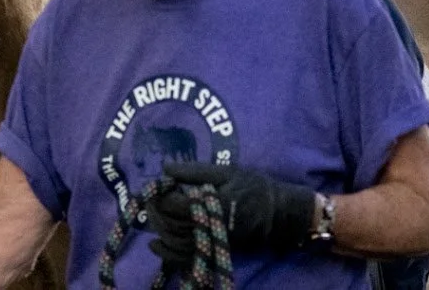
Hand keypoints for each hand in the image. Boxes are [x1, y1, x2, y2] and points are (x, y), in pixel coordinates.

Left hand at [146, 162, 315, 269]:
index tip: (156, 187)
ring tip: (152, 216)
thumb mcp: (226, 171)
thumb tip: (165, 168)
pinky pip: (186, 259)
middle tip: (150, 200)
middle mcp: (212, 227)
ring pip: (177, 243)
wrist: (278, 213)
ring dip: (160, 231)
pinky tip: (154, 246)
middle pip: (174, 225)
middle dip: (157, 212)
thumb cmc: (253, 186)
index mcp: (213, 203)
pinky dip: (168, 255)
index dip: (161, 196)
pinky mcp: (215, 252)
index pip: (177, 204)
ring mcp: (213, 242)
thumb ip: (195, 171)